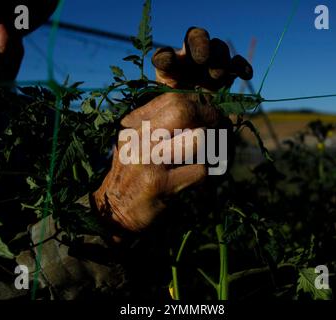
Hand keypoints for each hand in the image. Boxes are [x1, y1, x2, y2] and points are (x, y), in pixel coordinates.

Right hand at [93, 27, 251, 234]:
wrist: (113, 214)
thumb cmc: (133, 178)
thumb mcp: (137, 146)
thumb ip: (160, 128)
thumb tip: (202, 113)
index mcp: (134, 125)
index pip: (173, 99)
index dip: (200, 105)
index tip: (211, 117)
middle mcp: (139, 137)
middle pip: (184, 110)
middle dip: (210, 117)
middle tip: (222, 129)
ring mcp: (148, 159)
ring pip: (197, 138)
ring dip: (212, 148)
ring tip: (212, 156)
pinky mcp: (159, 184)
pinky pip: (200, 170)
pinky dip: (208, 174)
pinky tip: (203, 180)